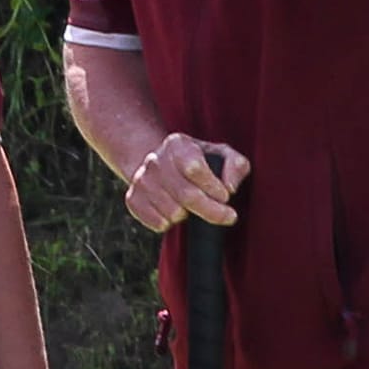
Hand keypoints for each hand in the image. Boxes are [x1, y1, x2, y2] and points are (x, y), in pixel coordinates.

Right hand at [125, 134, 249, 233]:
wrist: (159, 165)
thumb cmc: (198, 161)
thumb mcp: (222, 155)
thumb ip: (236, 165)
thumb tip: (229, 187)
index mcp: (176, 144)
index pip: (194, 168)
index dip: (213, 187)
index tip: (226, 197)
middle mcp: (155, 160)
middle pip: (186, 195)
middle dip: (211, 211)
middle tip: (227, 216)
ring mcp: (140, 180)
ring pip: (172, 212)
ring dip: (188, 215)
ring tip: (191, 206)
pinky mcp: (132, 199)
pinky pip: (157, 223)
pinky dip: (171, 224)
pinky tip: (175, 212)